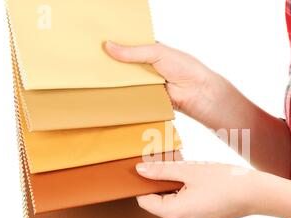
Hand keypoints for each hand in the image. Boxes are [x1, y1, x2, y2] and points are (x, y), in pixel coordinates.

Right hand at [104, 41, 225, 124]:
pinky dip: (123, 95)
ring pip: (125, 82)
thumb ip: (133, 52)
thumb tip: (108, 46)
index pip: (128, 47)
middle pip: (124, 65)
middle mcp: (146, 68)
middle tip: (93, 62)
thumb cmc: (183, 67)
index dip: (115, 46)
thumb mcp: (157, 52)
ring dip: (115, 81)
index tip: (98, 45)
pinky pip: (131, 96)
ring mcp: (145, 83)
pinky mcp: (146, 98)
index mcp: (149, 52)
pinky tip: (108, 93)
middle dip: (112, 65)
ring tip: (96, 77)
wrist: (197, 92)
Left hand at [135, 161, 257, 217]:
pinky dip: (185, 195)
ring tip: (192, 175)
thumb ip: (161, 171)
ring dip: (175, 188)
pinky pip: (183, 209)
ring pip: (171, 204)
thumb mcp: (189, 170)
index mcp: (174, 214)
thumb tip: (140, 171)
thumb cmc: (224, 181)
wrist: (253, 194)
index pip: (145, 201)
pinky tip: (198, 184)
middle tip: (178, 168)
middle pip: (158, 203)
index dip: (144, 184)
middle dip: (163, 184)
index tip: (151, 169)